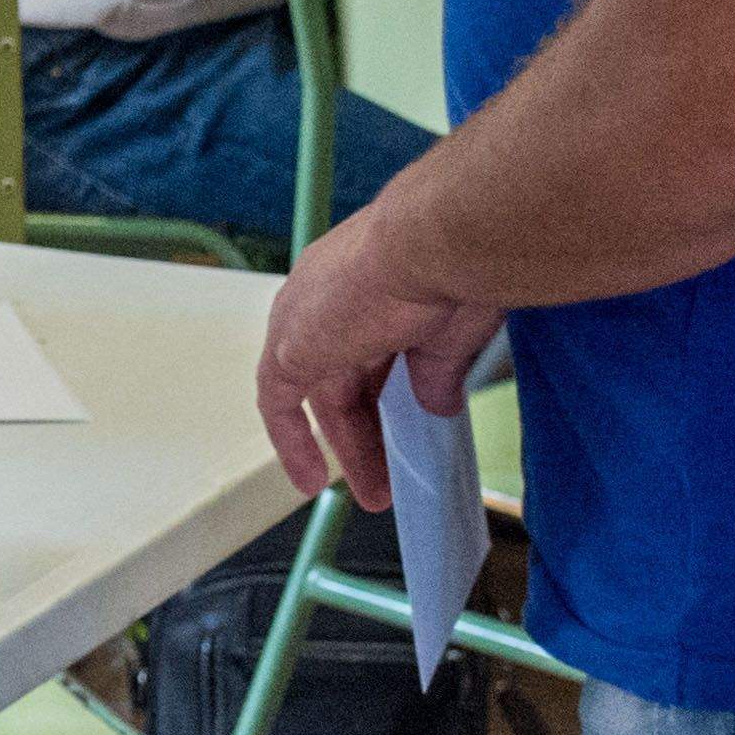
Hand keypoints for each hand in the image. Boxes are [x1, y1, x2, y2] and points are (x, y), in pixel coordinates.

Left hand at [254, 206, 504, 512]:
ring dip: (348, 445)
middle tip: (391, 477)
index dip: (382, 392)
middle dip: (368, 432)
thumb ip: (435, 371)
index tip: (402, 429)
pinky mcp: (290, 346)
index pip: (368, 346)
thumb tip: (437, 404)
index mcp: (367, 278)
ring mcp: (304, 317)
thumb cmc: (456, 267)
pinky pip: (278, 402)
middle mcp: (327, 292)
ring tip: (374, 492)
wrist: (436, 242)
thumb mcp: (449, 332)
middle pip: (342, 375)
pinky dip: (292, 440)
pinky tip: (311, 479)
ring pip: (319, 392)